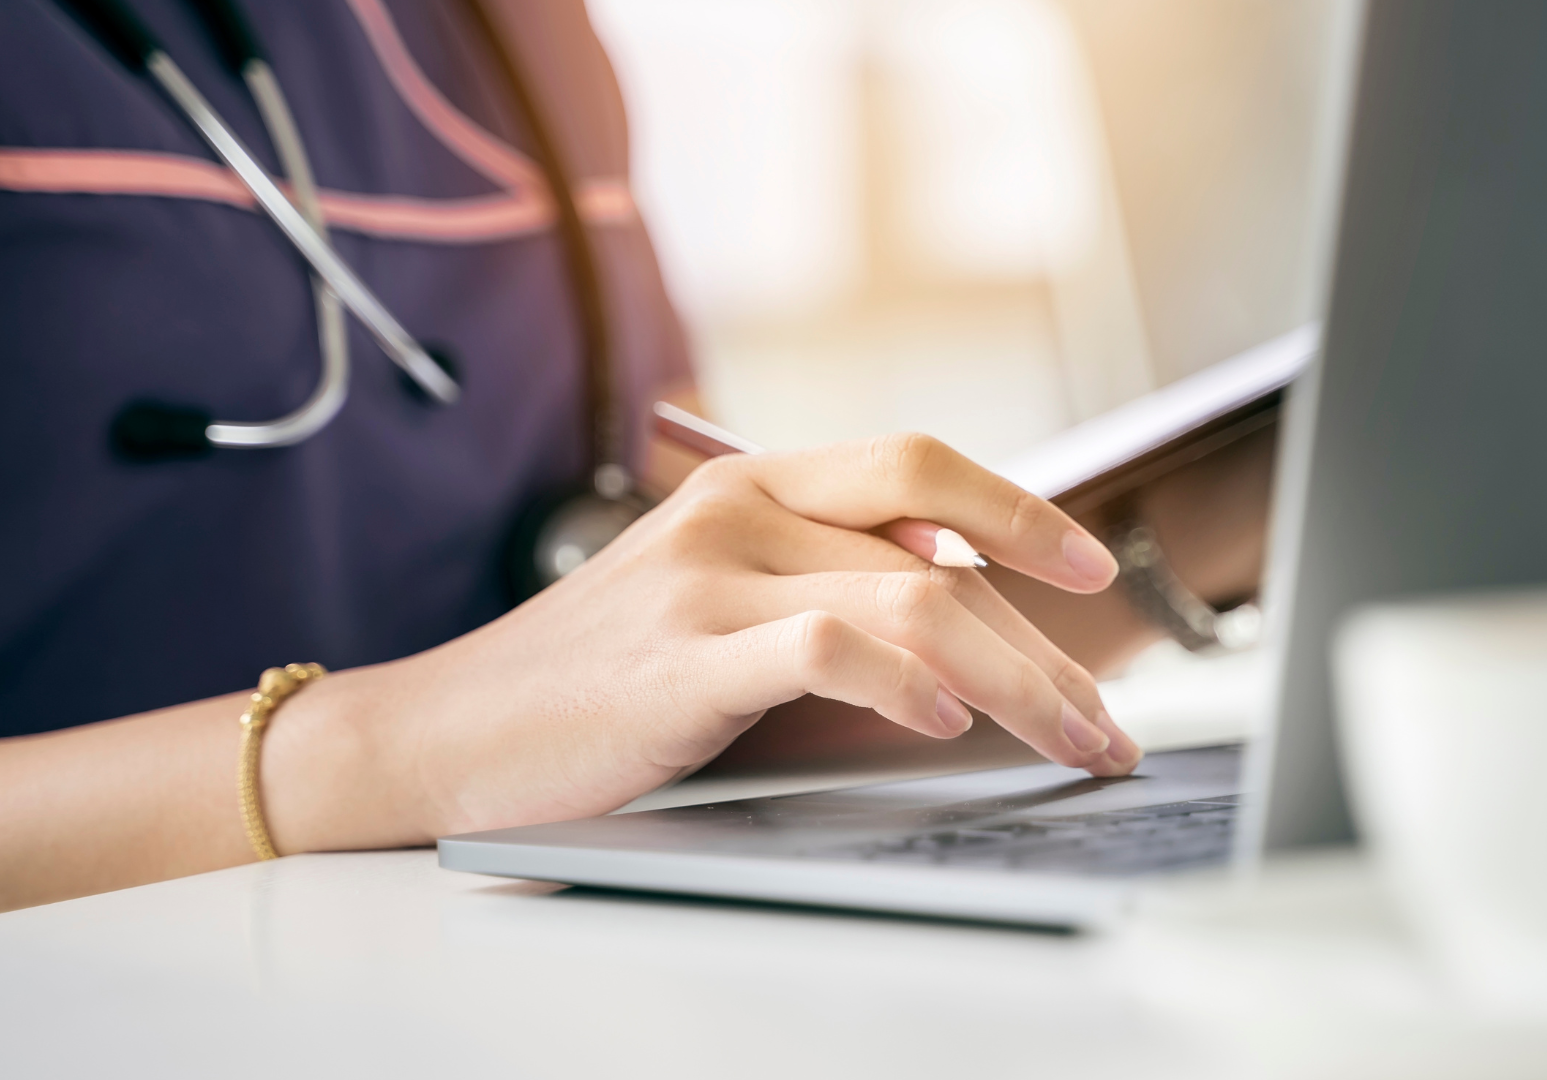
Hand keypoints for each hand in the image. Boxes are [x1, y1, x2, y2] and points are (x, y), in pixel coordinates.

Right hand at [265, 434, 1138, 849]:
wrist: (441, 733)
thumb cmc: (590, 682)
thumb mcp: (712, 602)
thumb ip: (817, 586)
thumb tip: (958, 624)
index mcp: (751, 485)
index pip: (918, 464)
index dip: (1020, 507)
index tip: (1091, 570)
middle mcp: (737, 512)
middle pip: (937, 554)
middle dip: (1045, 644)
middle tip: (1106, 722)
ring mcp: (707, 579)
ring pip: (910, 603)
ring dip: (1016, 680)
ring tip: (1072, 740)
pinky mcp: (681, 659)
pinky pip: (823, 648)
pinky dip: (900, 681)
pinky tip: (946, 723)